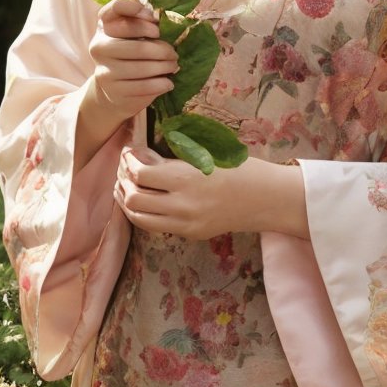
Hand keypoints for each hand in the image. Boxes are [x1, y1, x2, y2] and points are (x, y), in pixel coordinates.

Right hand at [89, 0, 178, 121]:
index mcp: (104, 26)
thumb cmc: (129, 53)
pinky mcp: (113, 92)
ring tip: (173, 66)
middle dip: (162, 50)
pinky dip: (161, 84)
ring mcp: (104, 71)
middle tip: (174, 53)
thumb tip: (164, 22)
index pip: (115, 8)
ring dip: (165, 67)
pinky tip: (168, 82)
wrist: (113, 88)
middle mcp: (99, 47)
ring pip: (142, 68)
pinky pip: (143, 87)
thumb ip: (143, 23)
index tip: (155, 18)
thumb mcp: (131, 35)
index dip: (135, 9)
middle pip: (138, 47)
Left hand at [114, 146, 308, 240]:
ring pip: (139, 218)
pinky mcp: (189, 234)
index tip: (129, 151)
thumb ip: (168, 158)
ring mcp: (185, 224)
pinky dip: (143, 212)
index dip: (128, 161)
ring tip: (127, 185)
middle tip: (124, 169)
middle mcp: (182, 205)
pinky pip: (155, 226)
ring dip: (127, 200)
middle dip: (123, 181)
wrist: (264, 197)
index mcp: (186, 178)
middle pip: (133, 199)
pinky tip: (145, 199)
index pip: (140, 174)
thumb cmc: (238, 167)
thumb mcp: (203, 155)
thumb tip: (138, 155)